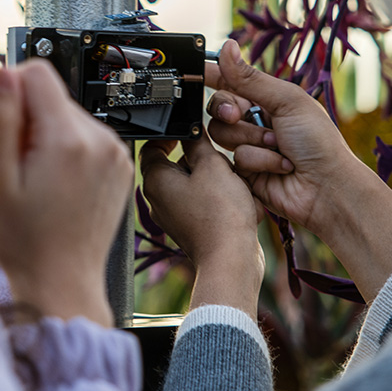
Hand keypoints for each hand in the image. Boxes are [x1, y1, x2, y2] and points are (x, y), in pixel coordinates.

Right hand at [0, 60, 132, 326]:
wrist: (62, 283)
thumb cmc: (25, 242)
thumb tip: (2, 73)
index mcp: (68, 139)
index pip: (36, 72)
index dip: (8, 91)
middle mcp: (101, 140)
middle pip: (52, 95)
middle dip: (26, 116)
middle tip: (12, 161)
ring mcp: (115, 153)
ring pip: (68, 115)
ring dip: (45, 133)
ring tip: (33, 177)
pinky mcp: (120, 166)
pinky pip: (86, 137)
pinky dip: (66, 149)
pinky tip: (53, 183)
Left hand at [140, 135, 264, 315]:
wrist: (232, 260)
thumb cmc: (220, 215)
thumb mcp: (213, 166)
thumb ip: (199, 143)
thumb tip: (191, 130)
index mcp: (155, 180)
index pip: (153, 146)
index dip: (172, 134)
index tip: (191, 130)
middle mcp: (158, 199)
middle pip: (176, 164)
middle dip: (201, 158)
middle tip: (220, 159)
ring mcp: (174, 216)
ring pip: (193, 183)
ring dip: (215, 178)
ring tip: (233, 183)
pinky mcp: (191, 228)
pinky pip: (203, 203)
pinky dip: (220, 198)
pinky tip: (238, 203)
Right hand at [205, 40, 391, 301]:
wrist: (326, 188)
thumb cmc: (317, 141)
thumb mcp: (287, 101)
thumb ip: (250, 78)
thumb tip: (226, 47)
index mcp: (267, 99)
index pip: (231, 81)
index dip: (213, 75)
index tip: (199, 72)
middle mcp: (254, 121)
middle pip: (218, 107)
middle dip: (230, 109)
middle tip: (241, 113)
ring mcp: (248, 146)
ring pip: (221, 133)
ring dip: (251, 138)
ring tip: (277, 145)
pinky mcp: (243, 173)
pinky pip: (233, 159)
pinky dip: (258, 161)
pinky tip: (279, 166)